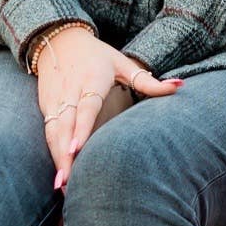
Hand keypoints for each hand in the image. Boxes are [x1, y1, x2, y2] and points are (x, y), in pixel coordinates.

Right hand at [34, 27, 181, 188]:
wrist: (60, 40)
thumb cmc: (97, 56)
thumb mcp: (123, 64)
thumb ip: (148, 81)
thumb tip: (179, 86)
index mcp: (91, 80)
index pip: (85, 108)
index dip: (80, 129)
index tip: (75, 149)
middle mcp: (69, 91)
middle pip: (65, 127)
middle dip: (64, 155)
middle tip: (67, 182)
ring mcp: (54, 100)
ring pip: (53, 133)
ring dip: (57, 159)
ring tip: (63, 185)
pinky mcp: (46, 107)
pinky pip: (48, 133)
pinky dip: (53, 153)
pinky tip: (61, 175)